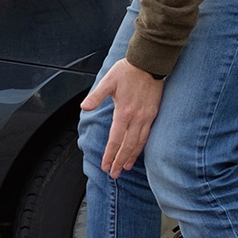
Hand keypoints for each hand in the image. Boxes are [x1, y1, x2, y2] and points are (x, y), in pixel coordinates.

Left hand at [79, 59, 163, 177]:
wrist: (150, 62)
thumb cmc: (127, 70)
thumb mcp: (108, 81)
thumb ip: (96, 96)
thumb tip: (84, 107)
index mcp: (124, 112)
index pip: (115, 140)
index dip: (110, 155)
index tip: (105, 166)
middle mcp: (137, 118)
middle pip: (128, 146)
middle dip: (120, 162)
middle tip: (114, 174)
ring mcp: (147, 117)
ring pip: (139, 143)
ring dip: (132, 157)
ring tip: (126, 168)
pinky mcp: (154, 114)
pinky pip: (148, 135)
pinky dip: (142, 147)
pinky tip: (138, 152)